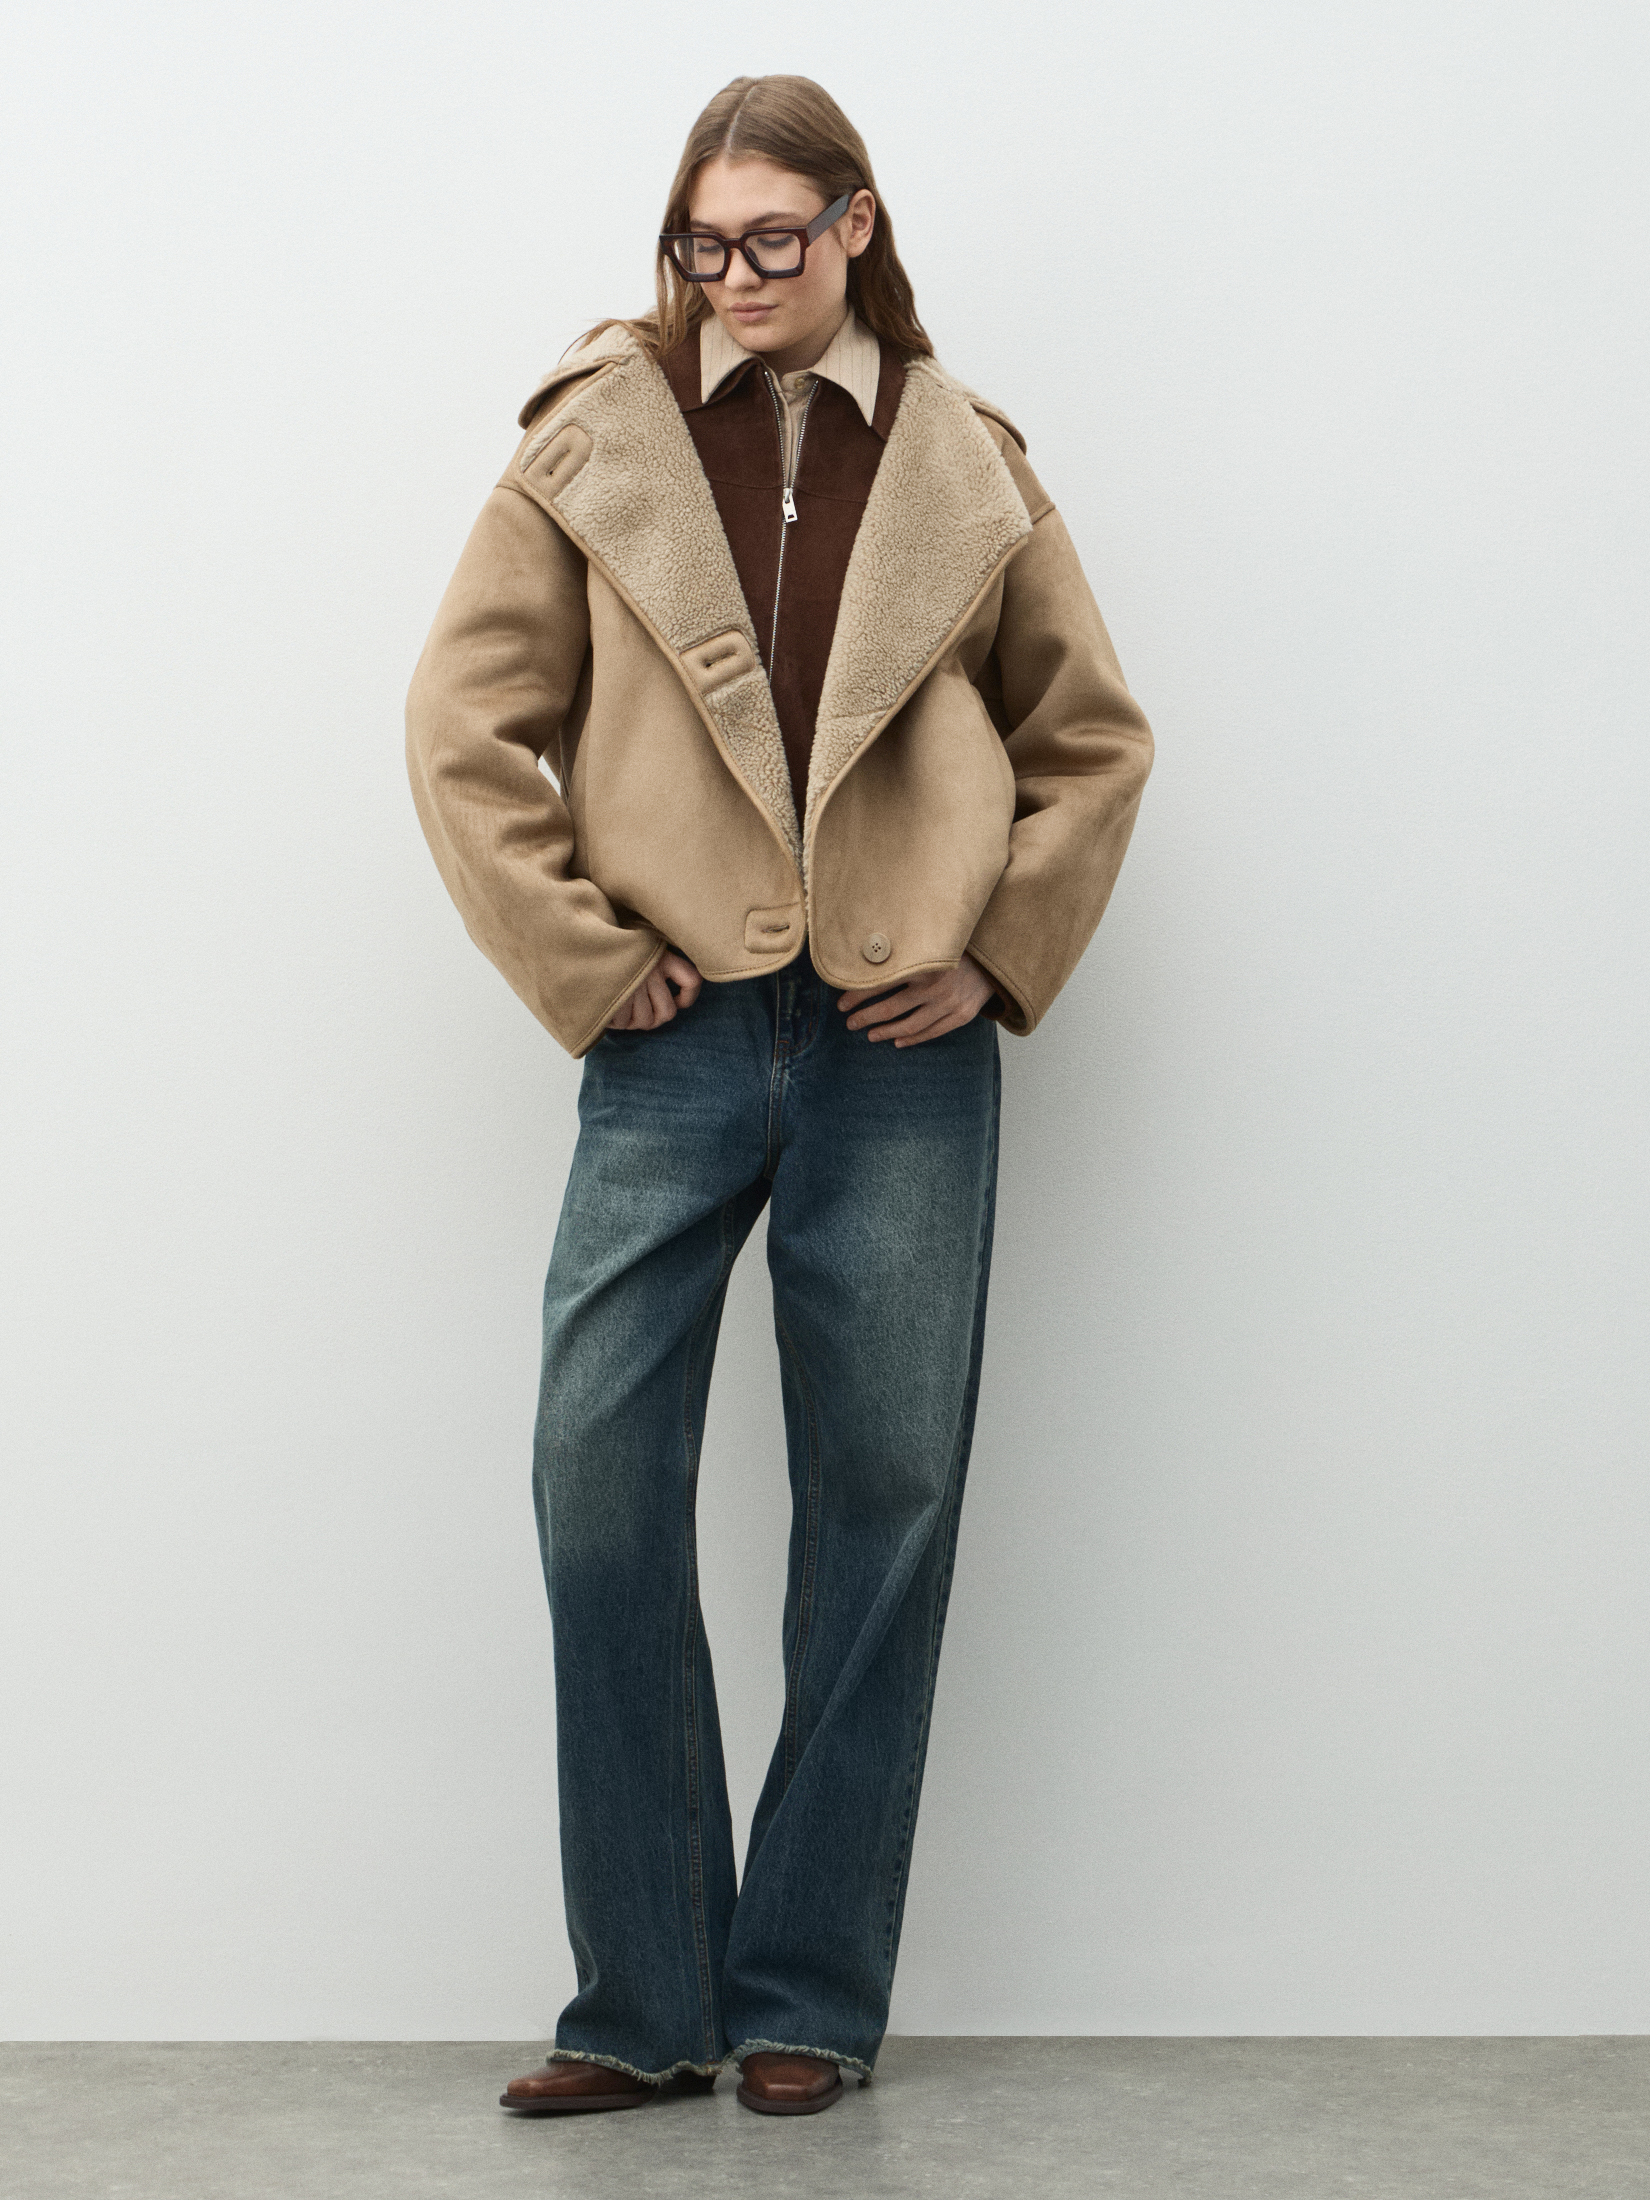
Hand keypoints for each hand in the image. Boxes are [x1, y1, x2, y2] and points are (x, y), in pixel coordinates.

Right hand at [607, 947, 702, 1029]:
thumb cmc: (610, 949)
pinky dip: (614, 1021)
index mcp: (661, 955)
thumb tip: (674, 1004)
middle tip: (637, 1011)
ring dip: (631, 1021)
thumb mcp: (638, 949)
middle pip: (667, 1012)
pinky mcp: (615, 997)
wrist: (578, 941)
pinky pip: (624, 1023)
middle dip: (653, 1018)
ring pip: (645, 1021)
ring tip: (618, 1007)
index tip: (677, 1001)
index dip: (688, 997)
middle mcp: (650, 969)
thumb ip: (658, 967)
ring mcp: (633, 983)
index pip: (691, 980)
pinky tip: (607, 1008)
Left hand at [836, 952, 996, 1046]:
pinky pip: (931, 1033)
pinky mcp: (962, 1015)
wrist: (995, 956)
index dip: (857, 996)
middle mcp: (935, 986)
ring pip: (909, 1025)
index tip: (841, 1004)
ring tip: (869, 1034)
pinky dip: (912, 1039)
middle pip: (889, 1008)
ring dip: (885, 1031)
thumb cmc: (957, 946)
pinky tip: (896, 1041)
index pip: (879, 983)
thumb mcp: (929, 942)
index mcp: (922, 964)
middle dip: (865, 1017)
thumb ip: (903, 950)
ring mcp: (949, 1004)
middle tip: (850, 1022)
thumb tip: (864, 959)